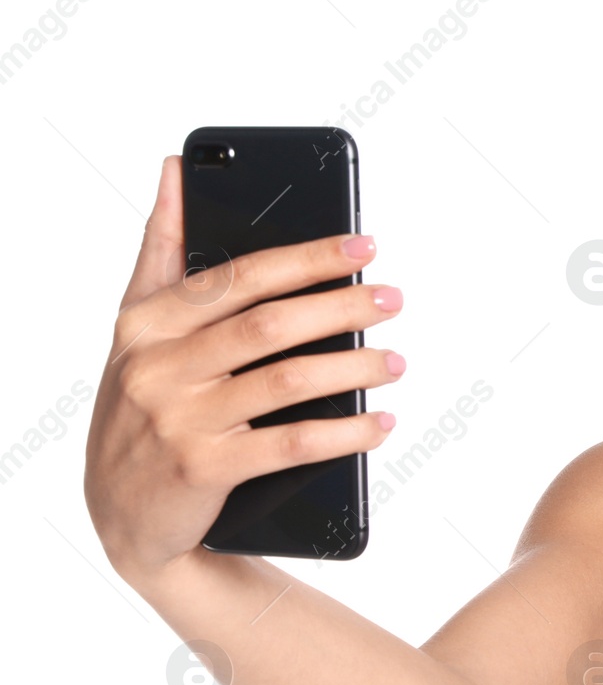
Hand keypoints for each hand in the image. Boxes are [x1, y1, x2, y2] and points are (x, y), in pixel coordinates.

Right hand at [83, 155, 405, 582]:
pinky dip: (345, 433)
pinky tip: (380, 424)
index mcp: (147, 322)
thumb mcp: (136, 329)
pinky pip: (291, 444)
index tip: (364, 246)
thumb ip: (161, 250)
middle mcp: (158, 366)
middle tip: (393, 299)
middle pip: (270, 324)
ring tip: (396, 360)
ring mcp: (180, 419)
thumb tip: (177, 169)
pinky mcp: (204, 468)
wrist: (124, 515)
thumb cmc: (142, 409)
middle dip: (340, 306)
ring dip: (353, 367)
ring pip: (287, 380)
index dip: (308, 258)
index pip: (241, 277)